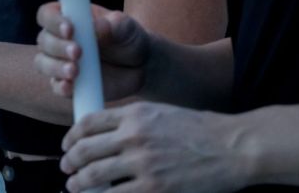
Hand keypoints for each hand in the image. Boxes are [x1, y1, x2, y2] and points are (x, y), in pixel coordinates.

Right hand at [35, 2, 150, 101]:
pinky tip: (70, 86)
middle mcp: (58, 38)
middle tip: (78, 52)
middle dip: (58, 46)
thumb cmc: (128, 38)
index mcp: (68, 16)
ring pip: (43, 63)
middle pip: (43, 40)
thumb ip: (113, 25)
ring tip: (75, 70)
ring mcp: (60, 62)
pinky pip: (55, 87)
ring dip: (55, 67)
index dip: (54, 21)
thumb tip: (96, 27)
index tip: (70, 29)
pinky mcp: (68, 84)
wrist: (139, 66)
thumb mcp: (126, 27)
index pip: (48, 14)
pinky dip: (60, 87)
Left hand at [60, 102, 250, 192]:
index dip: (72, 136)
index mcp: (135, 114)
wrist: (232, 147)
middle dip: (70, 161)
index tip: (67, 145)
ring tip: (74, 186)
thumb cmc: (200, 131)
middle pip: (86, 149)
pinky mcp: (154, 187)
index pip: (89, 123)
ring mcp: (143, 163)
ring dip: (78, 182)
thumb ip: (133, 122)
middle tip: (66, 168)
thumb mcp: (162, 113)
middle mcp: (134, 136)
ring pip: (94, 174)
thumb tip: (106, 134)